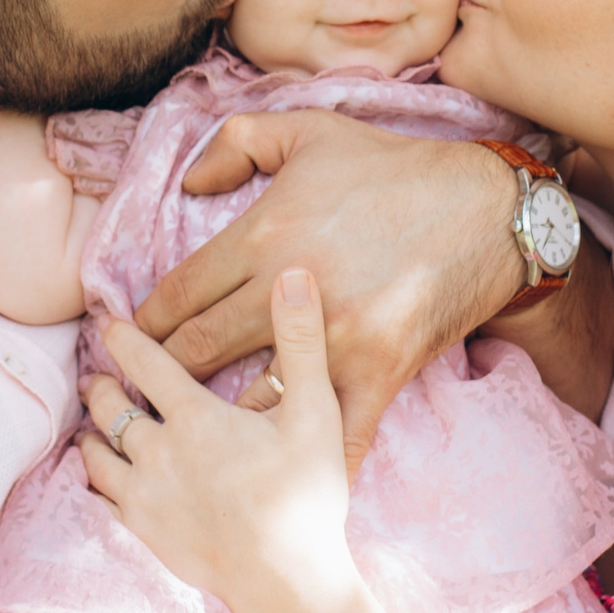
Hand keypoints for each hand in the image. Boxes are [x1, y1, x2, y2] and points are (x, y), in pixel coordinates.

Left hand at [85, 270, 357, 612]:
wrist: (286, 582)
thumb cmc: (305, 498)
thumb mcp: (315, 413)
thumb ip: (301, 341)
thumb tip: (294, 274)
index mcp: (195, 418)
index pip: (147, 363)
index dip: (125, 340)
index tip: (110, 324)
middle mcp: (158, 452)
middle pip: (112, 408)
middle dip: (102, 386)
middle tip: (97, 376)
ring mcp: (146, 497)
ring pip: (98, 455)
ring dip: (94, 434)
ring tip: (94, 425)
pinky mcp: (145, 534)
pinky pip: (105, 500)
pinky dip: (99, 482)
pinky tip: (106, 480)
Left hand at [133, 112, 516, 468]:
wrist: (487, 210)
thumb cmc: (395, 168)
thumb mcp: (310, 130)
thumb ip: (237, 142)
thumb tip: (188, 183)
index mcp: (265, 236)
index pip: (180, 293)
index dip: (144, 322)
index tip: (126, 340)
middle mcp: (290, 294)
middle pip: (199, 350)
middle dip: (159, 376)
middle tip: (135, 392)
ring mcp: (336, 341)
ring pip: (250, 396)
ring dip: (214, 420)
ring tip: (183, 438)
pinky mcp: (380, 372)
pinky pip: (338, 431)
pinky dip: (305, 457)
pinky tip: (275, 482)